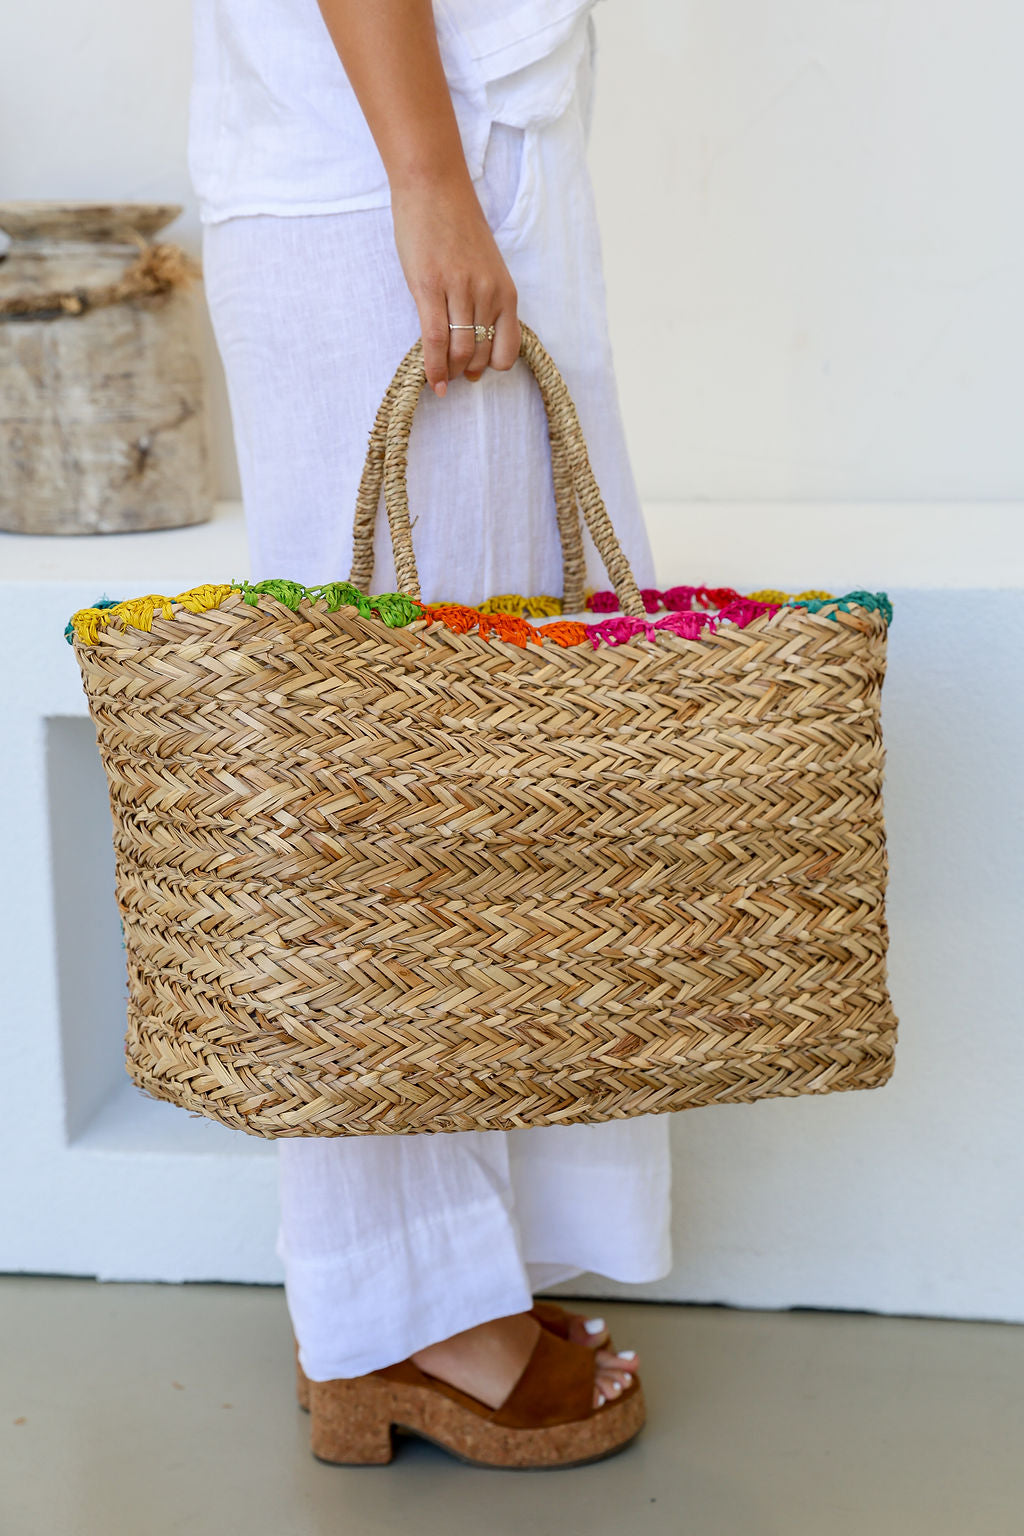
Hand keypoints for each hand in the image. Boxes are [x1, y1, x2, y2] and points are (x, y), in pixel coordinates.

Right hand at [391, 175, 519, 395]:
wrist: (434, 187)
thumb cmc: (456, 226)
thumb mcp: (485, 267)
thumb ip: (485, 300)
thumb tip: (474, 337)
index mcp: (505, 291)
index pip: (507, 348)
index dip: (492, 366)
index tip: (478, 369)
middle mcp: (488, 293)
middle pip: (480, 353)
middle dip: (467, 371)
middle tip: (454, 374)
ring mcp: (459, 291)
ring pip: (460, 351)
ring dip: (450, 371)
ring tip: (442, 375)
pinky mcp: (429, 287)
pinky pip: (435, 340)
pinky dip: (434, 368)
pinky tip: (433, 382)